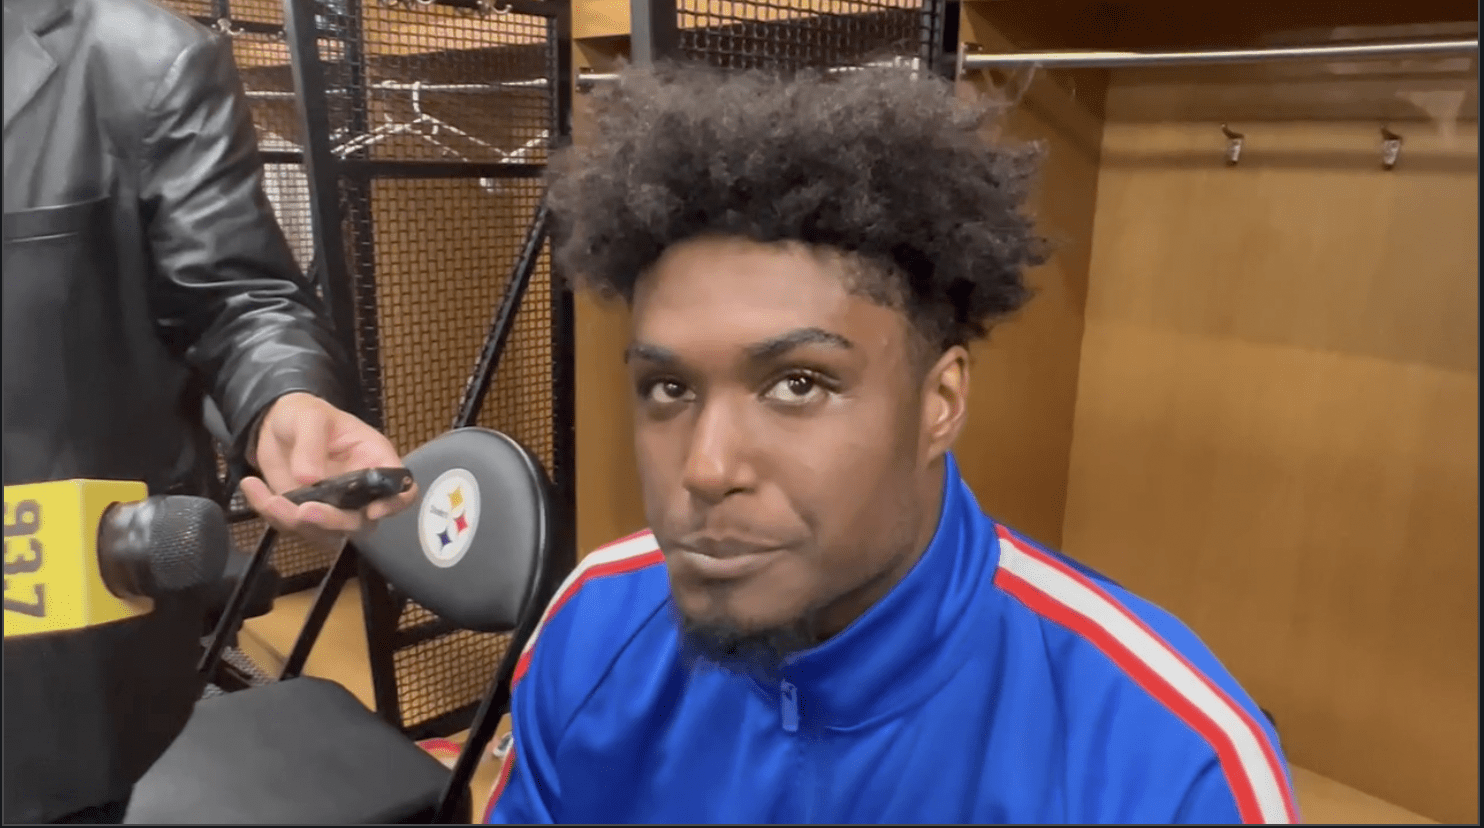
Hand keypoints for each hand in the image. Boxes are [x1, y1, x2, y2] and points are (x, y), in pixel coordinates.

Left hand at [239, 392, 418, 549]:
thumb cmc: (304, 414)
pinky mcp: (304, 513)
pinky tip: (253, 487)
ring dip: (294, 521)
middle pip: (360, 522)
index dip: (394, 505)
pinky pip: (291, 526)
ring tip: (267, 497)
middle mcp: (360, 490)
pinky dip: (269, 513)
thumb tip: (309, 478)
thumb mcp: (310, 417)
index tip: (371, 511)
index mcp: (374, 460)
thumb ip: (311, 444)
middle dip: (332, 522)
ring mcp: (333, 505)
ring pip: (323, 532)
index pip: (400, 490)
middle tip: (304, 512)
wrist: (275, 424)